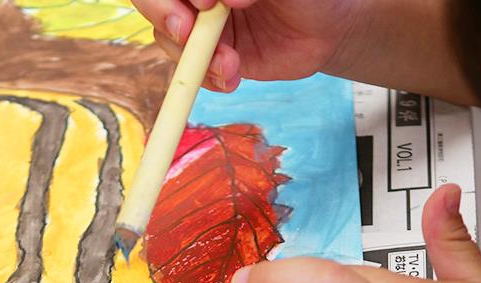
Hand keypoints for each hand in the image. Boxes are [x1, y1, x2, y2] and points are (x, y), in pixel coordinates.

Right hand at [131, 0, 364, 90]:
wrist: (329, 28)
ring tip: (231, 64)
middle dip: (164, 15)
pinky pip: (191, 69)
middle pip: (151, 0)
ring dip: (195, 54)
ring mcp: (200, 22)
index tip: (207, 2)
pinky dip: (207, 76)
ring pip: (167, 37)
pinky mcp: (212, 55)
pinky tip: (233, 76)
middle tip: (188, 32)